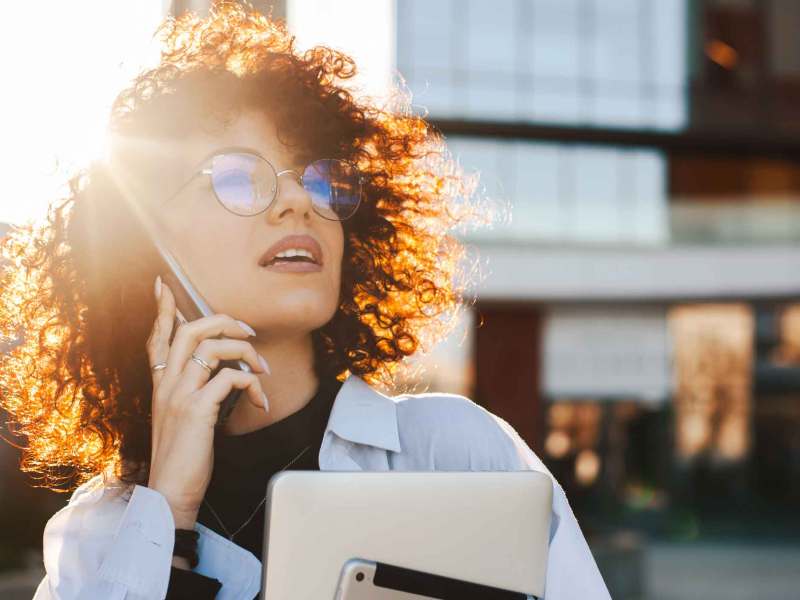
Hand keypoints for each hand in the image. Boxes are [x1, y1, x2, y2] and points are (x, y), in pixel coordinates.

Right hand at [145, 276, 269, 527]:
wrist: (171, 492)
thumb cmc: (182, 455)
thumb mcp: (181, 416)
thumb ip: (192, 390)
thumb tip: (221, 371)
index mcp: (160, 384)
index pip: (157, 336)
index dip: (161, 309)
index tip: (163, 284)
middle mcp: (165, 384)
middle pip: (190, 330)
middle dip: (223, 321)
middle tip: (248, 331)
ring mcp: (179, 395)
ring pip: (212, 348)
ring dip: (246, 353)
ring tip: (262, 371)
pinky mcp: (196, 410)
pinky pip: (229, 378)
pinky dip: (252, 385)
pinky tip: (260, 401)